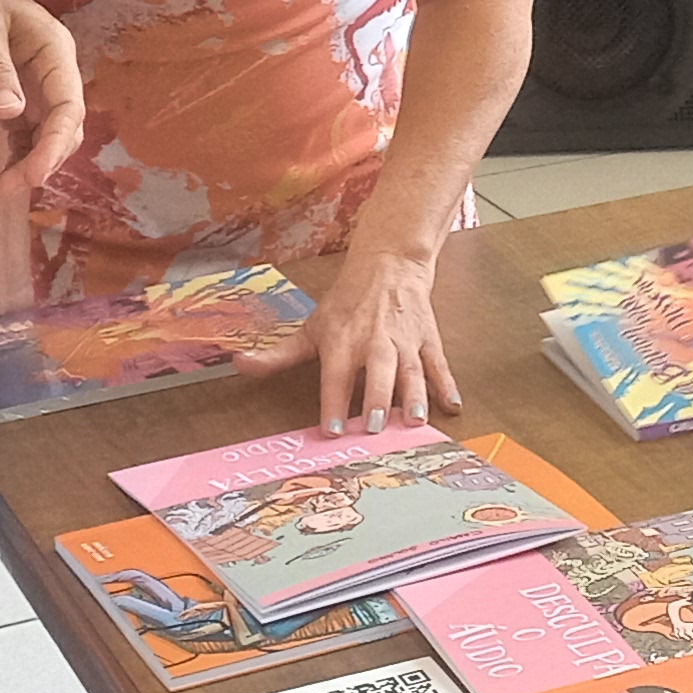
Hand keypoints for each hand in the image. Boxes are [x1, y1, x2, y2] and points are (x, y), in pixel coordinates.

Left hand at [0, 0, 81, 190]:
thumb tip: (10, 114)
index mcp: (53, 51)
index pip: (68, 107)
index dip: (55, 145)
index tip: (33, 174)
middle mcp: (50, 71)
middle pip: (64, 127)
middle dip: (44, 160)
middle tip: (8, 186)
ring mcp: (31, 85)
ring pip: (47, 135)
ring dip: (32, 163)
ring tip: (3, 187)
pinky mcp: (9, 95)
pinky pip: (24, 133)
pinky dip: (18, 155)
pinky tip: (3, 173)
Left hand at [238, 244, 455, 432]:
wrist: (389, 263)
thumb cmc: (348, 302)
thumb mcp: (311, 327)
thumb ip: (277, 355)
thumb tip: (241, 365)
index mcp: (343, 342)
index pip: (336, 376)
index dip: (334, 403)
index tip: (332, 429)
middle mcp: (375, 342)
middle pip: (378, 373)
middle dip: (378, 399)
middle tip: (377, 427)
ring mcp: (405, 342)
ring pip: (411, 371)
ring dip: (414, 396)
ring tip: (415, 421)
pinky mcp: (428, 340)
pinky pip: (439, 365)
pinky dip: (447, 386)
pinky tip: (451, 407)